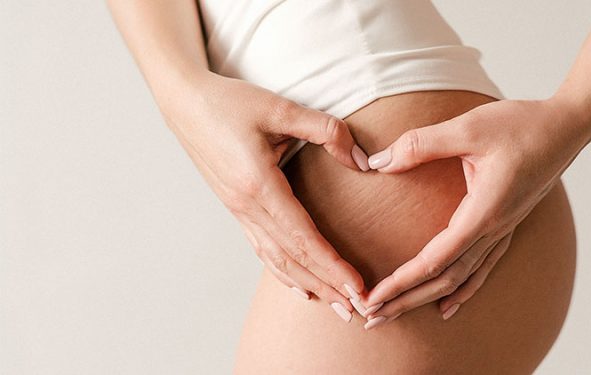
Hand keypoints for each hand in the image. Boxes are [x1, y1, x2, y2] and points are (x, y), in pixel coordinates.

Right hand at [159, 72, 369, 319]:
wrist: (184, 102)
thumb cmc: (230, 102)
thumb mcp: (280, 108)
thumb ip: (326, 131)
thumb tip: (363, 160)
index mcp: (258, 186)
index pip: (303, 238)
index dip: (332, 266)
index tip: (358, 287)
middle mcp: (246, 207)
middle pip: (292, 259)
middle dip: (327, 287)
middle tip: (358, 311)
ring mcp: (238, 211)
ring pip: (277, 260)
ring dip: (309, 285)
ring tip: (336, 306)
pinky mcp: (236, 209)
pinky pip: (262, 249)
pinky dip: (285, 272)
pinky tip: (301, 285)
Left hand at [360, 96, 590, 326]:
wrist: (567, 128)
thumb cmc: (522, 125)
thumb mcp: (468, 128)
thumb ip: (421, 145)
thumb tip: (377, 162)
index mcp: (484, 212)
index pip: (435, 260)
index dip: (402, 282)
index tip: (373, 299)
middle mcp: (494, 230)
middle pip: (445, 279)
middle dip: (406, 301)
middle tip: (371, 319)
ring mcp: (502, 230)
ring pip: (462, 278)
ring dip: (427, 298)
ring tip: (397, 315)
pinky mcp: (506, 224)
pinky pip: (482, 268)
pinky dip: (462, 290)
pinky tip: (449, 304)